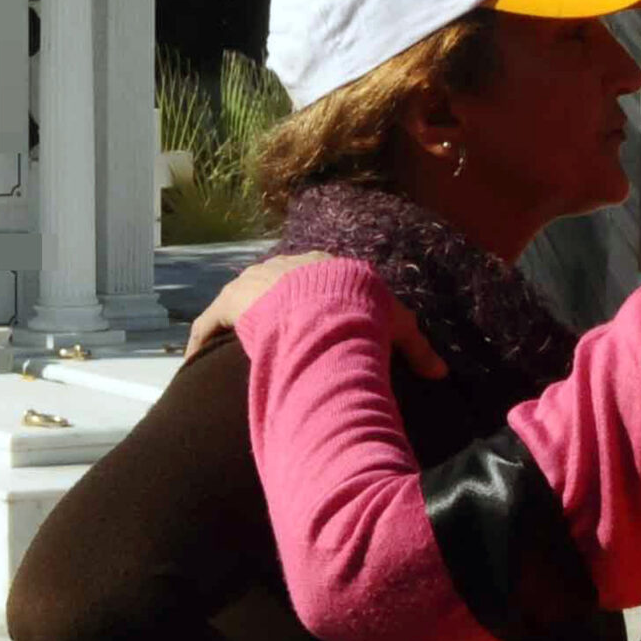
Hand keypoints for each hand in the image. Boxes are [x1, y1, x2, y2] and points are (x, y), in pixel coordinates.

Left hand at [183, 252, 448, 377]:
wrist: (326, 308)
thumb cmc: (362, 315)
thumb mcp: (399, 329)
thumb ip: (418, 349)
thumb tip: (442, 373)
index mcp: (325, 268)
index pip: (315, 280)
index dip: (314, 301)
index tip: (313, 321)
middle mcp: (287, 267)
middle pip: (276, 286)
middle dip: (274, 307)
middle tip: (275, 336)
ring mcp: (257, 282)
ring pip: (243, 302)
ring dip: (239, 321)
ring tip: (237, 348)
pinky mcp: (232, 301)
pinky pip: (212, 320)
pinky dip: (204, 337)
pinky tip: (198, 356)